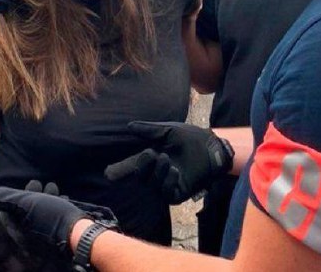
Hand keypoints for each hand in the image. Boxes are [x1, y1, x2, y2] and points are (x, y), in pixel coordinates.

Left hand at [0, 182, 117, 254]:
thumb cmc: (49, 216)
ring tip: (52, 186)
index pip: (6, 215)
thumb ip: (5, 198)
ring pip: (41, 214)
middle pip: (25, 214)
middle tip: (37, 182)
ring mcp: (45, 238)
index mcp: (18, 232)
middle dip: (30, 194)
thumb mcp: (24, 203)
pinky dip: (56, 205)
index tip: (17, 185)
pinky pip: (54, 219)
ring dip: (45, 197)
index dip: (9, 198)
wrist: (79, 234)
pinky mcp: (60, 235)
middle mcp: (30, 238)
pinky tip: (63, 198)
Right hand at [104, 121, 234, 203]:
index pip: (133, 166)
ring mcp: (168, 185)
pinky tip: (175, 170)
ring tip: (166, 158)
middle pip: (140, 177)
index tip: (108, 173)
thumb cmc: (191, 137)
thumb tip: (129, 126)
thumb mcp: (168, 131)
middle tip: (151, 153)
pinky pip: (167, 194)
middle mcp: (157, 174)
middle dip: (142, 167)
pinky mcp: (179, 193)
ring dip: (157, 172)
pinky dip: (168, 182)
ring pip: (153, 186)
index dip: (120, 170)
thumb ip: (149, 130)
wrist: (212, 146)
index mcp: (152, 160)